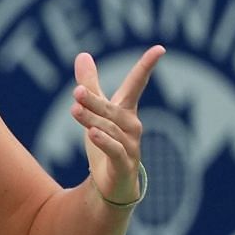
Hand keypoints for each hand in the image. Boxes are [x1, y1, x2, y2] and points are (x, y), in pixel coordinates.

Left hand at [72, 45, 166, 204]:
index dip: (147, 67)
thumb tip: (82, 54)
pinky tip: (93, 134)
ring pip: (109, 129)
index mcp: (125, 111)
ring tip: (74, 110)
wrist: (112, 186)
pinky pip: (114, 151)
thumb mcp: (95, 113)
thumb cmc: (105, 144)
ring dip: (92, 120)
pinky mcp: (123, 165)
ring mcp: (130, 146)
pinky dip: (104, 142)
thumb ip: (90, 85)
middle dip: (94, 100)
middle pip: (112, 109)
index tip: (160, 49)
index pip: (137, 84)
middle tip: (76, 90)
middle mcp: (131, 126)